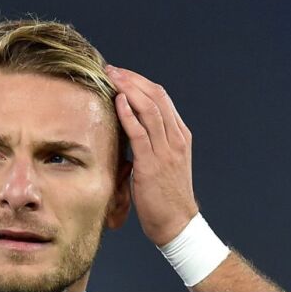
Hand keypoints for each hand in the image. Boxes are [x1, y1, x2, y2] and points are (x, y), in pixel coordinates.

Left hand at [105, 65, 198, 246]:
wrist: (176, 223)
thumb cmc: (165, 196)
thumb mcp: (162, 162)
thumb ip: (150, 143)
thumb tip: (127, 129)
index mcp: (179, 135)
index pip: (161, 98)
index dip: (139, 82)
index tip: (120, 73)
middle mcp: (176, 138)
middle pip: (156, 96)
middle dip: (132, 79)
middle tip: (110, 69)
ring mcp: (166, 150)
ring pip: (150, 109)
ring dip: (128, 89)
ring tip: (111, 77)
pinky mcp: (153, 164)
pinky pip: (141, 132)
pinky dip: (129, 114)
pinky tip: (118, 100)